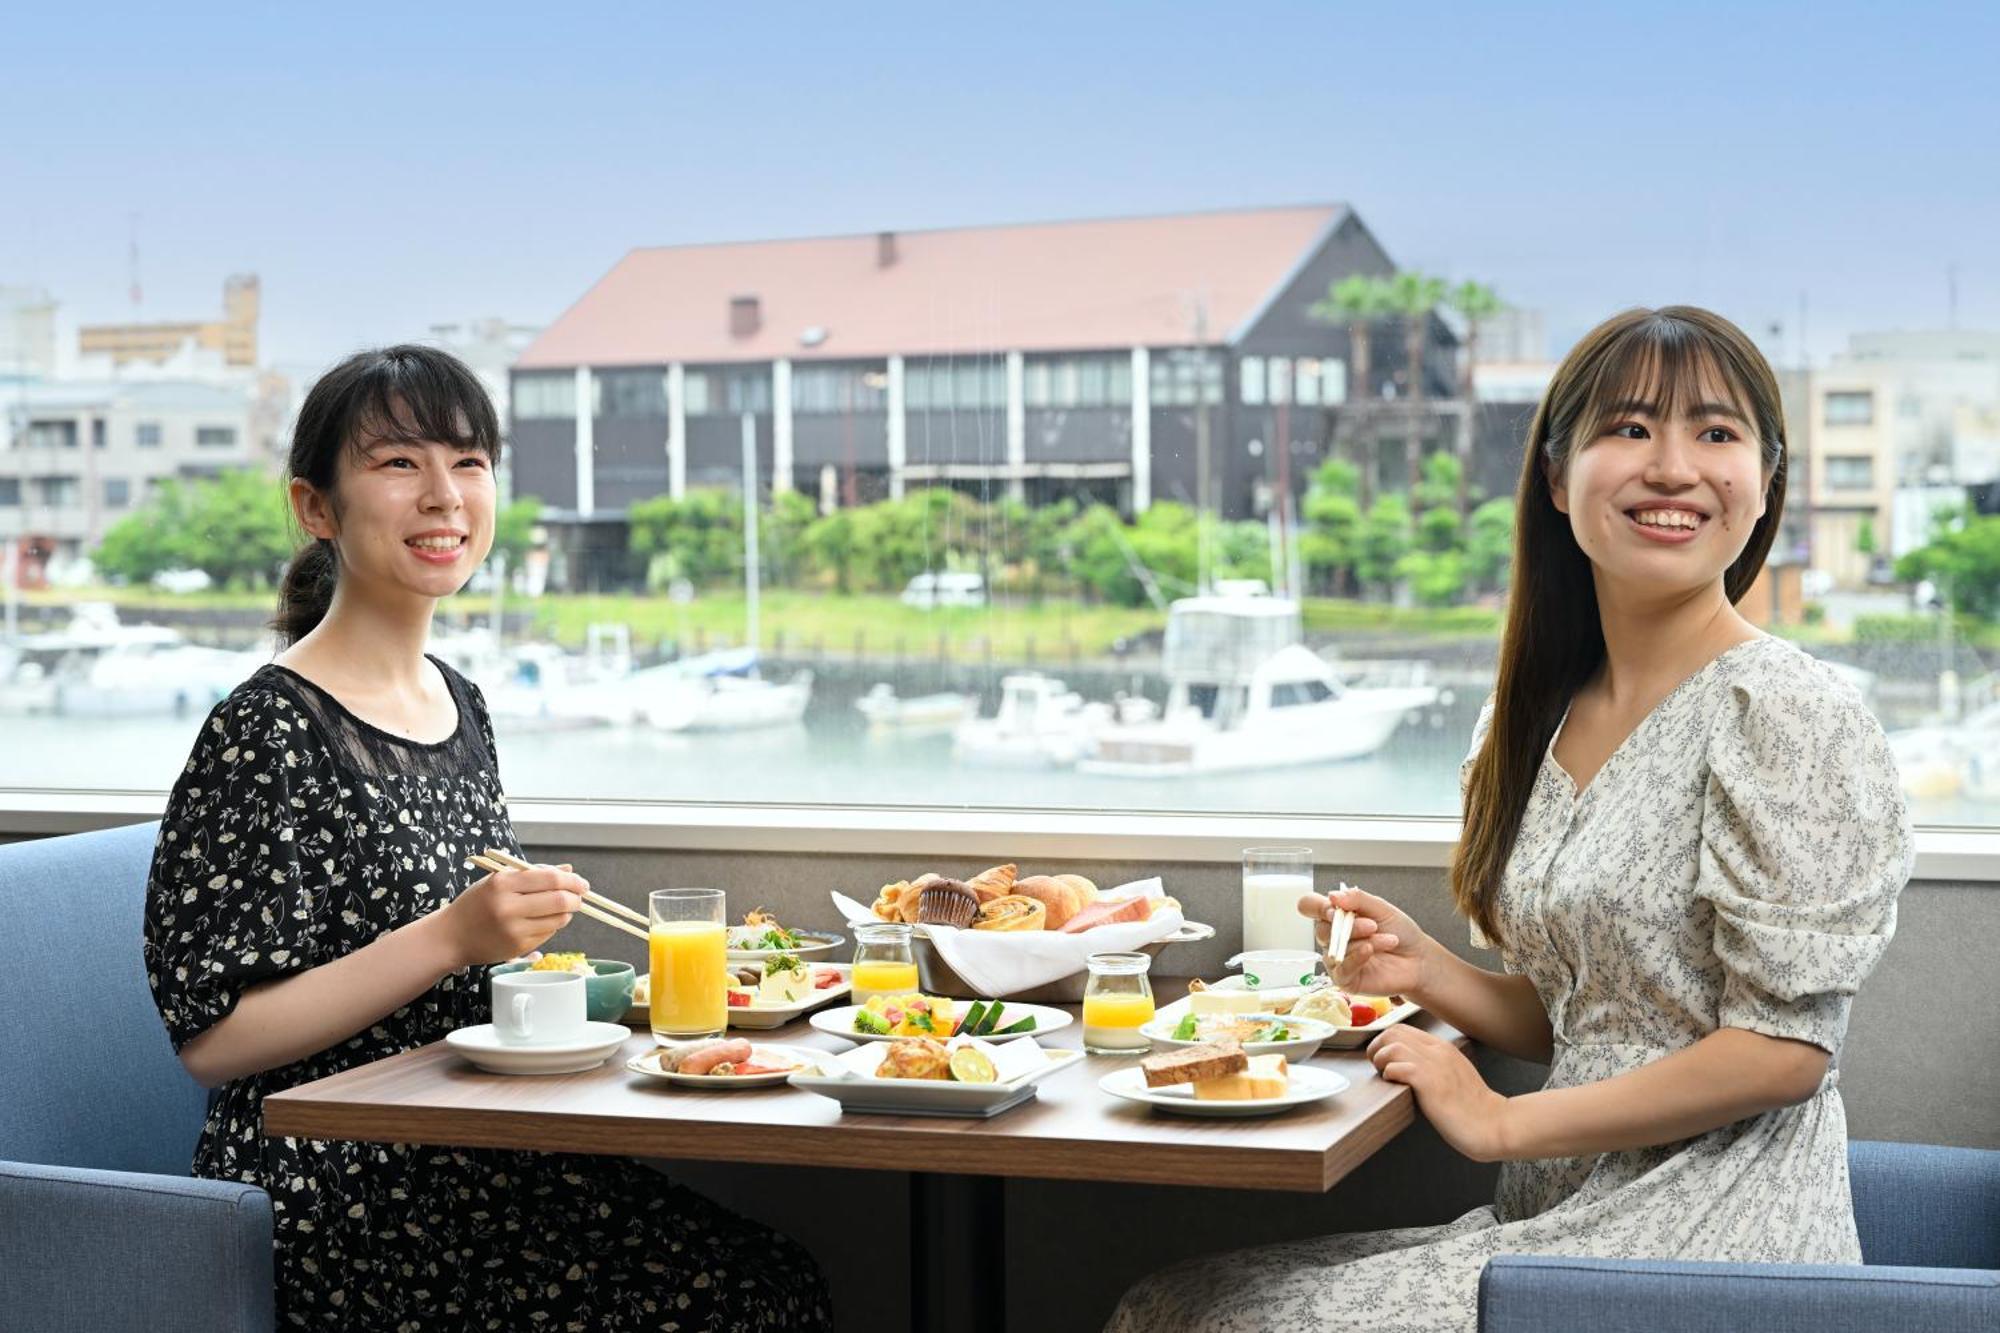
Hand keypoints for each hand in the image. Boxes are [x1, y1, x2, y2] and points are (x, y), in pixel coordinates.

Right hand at [437, 863, 588, 967]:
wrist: (451, 936)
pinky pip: (548, 934)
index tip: (581, 882)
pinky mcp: (517, 948)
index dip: (572, 880)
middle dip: (576, 898)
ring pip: (558, 920)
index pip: (550, 879)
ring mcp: (513, 930)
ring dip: (566, 913)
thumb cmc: (477, 903)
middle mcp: (508, 907)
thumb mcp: (499, 880)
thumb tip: (569, 870)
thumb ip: (534, 873)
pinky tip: (541, 921)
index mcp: (502, 883)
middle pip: (560, 901)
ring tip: (560, 907)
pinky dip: (552, 925)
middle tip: (580, 896)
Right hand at [1296, 884, 1431, 998]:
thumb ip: (1357, 899)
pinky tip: (1371, 951)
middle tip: (1373, 925)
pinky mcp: (1345, 979)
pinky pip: (1342, 968)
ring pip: (1335, 948)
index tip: (1334, 908)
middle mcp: (1332, 937)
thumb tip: (1333, 896)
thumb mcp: (1381, 908)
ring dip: (1364, 940)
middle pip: (1321, 929)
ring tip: (1388, 940)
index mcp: (1336, 916)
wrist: (1419, 959)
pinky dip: (1357, 957)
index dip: (1317, 906)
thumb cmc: (1400, 932)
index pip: (1309, 907)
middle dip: (1350, 925)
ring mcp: (1337, 959)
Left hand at [1368, 1023, 1510, 1161]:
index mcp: (1443, 1048)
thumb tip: (1407, 1065)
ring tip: (1385, 1076)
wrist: (1493, 1124)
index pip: (1403, 1029)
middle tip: (1378, 1067)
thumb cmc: (1472, 1107)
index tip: (1382, 1059)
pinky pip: (1397, 1067)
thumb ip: (1434, 1064)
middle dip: (1377, 1047)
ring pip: (1392, 1045)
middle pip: (1393, 1032)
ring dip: (1380, 1060)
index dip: (1385, 1042)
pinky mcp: (1429, 1082)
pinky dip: (1389, 1074)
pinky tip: (1395, 1085)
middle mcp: (1438, 1051)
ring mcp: (1434, 1065)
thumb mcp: (1454, 1074)